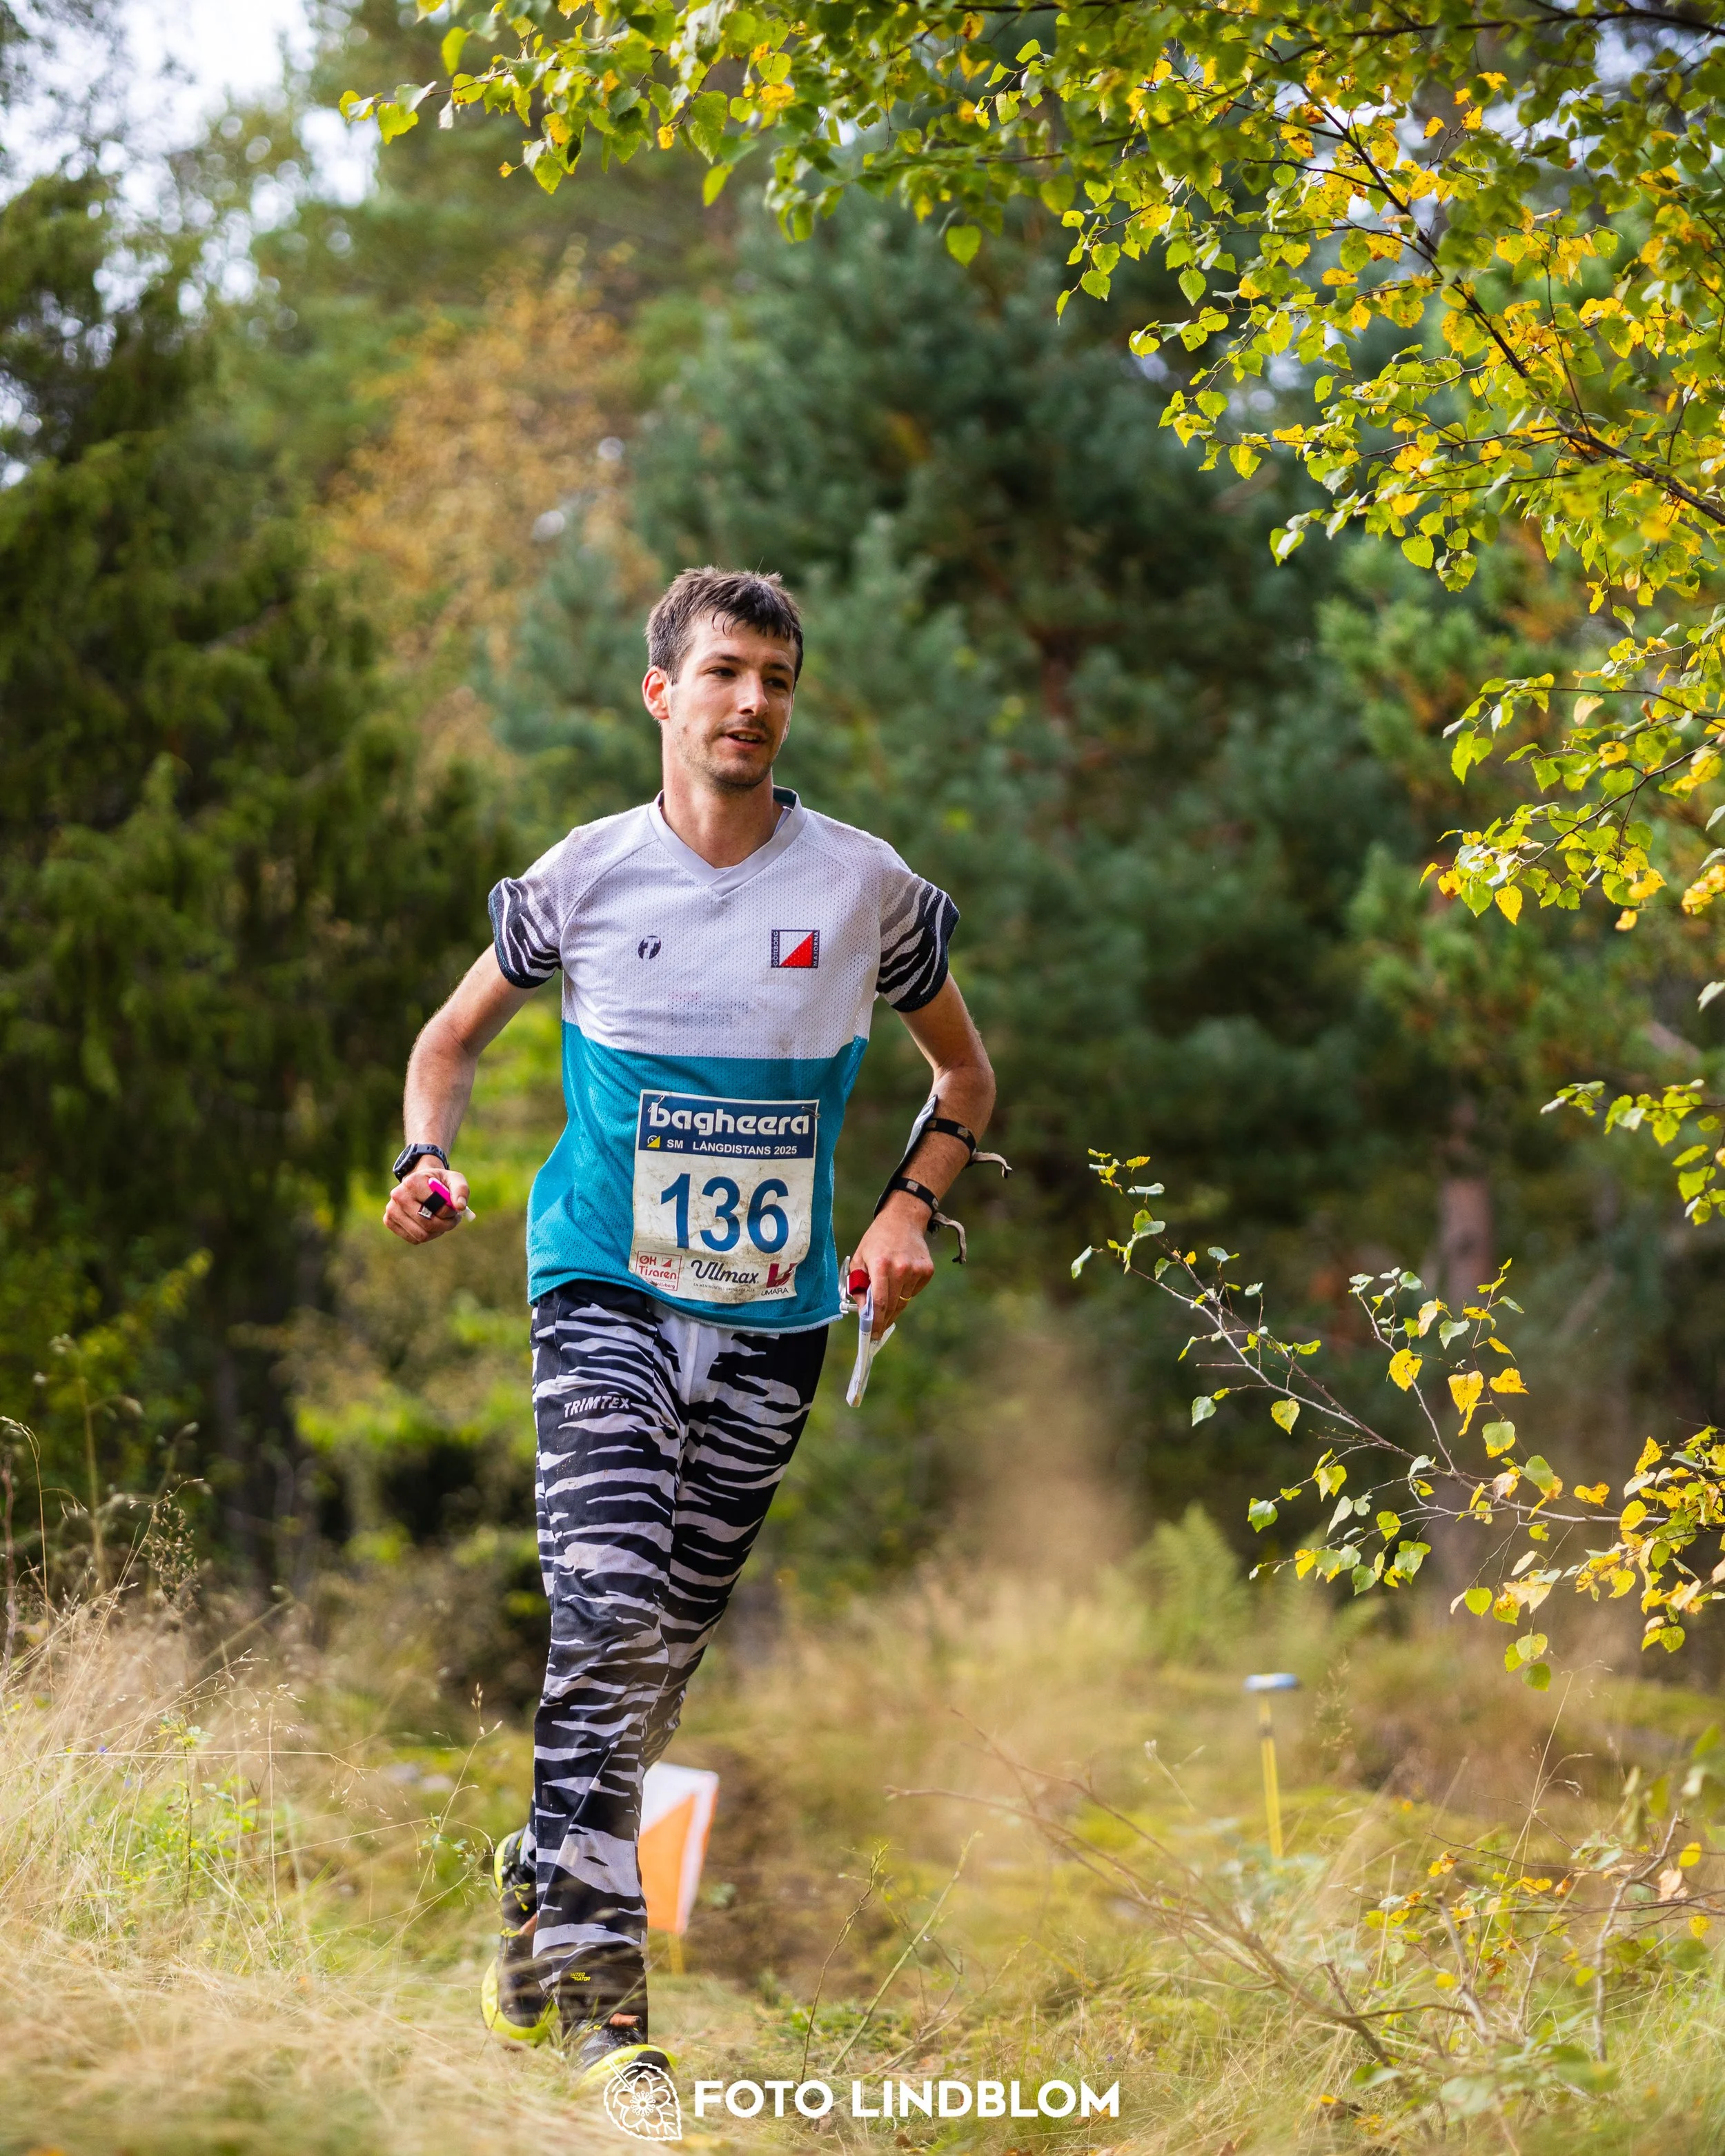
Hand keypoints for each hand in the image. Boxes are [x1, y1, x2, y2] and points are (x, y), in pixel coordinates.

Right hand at [383, 1161, 471, 1243]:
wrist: (420, 1183)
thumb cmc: (438, 1183)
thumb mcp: (453, 1179)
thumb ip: (461, 1190)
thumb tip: (460, 1207)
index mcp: (413, 1182)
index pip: (436, 1206)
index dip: (449, 1210)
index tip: (453, 1206)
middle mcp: (398, 1195)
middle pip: (428, 1224)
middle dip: (446, 1224)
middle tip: (453, 1218)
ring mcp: (391, 1209)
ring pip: (421, 1235)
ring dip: (438, 1231)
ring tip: (442, 1220)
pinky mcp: (389, 1222)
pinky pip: (414, 1239)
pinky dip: (428, 1235)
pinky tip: (430, 1224)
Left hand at [847, 1192, 935, 1339]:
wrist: (903, 1220)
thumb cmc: (877, 1240)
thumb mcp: (860, 1258)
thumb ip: (858, 1285)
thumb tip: (864, 1311)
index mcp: (881, 1265)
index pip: (879, 1303)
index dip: (875, 1322)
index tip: (872, 1335)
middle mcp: (901, 1268)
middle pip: (893, 1306)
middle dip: (884, 1320)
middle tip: (877, 1330)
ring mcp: (917, 1270)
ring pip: (904, 1300)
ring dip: (893, 1305)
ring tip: (885, 1300)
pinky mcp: (927, 1271)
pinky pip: (913, 1291)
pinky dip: (904, 1291)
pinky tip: (899, 1278)